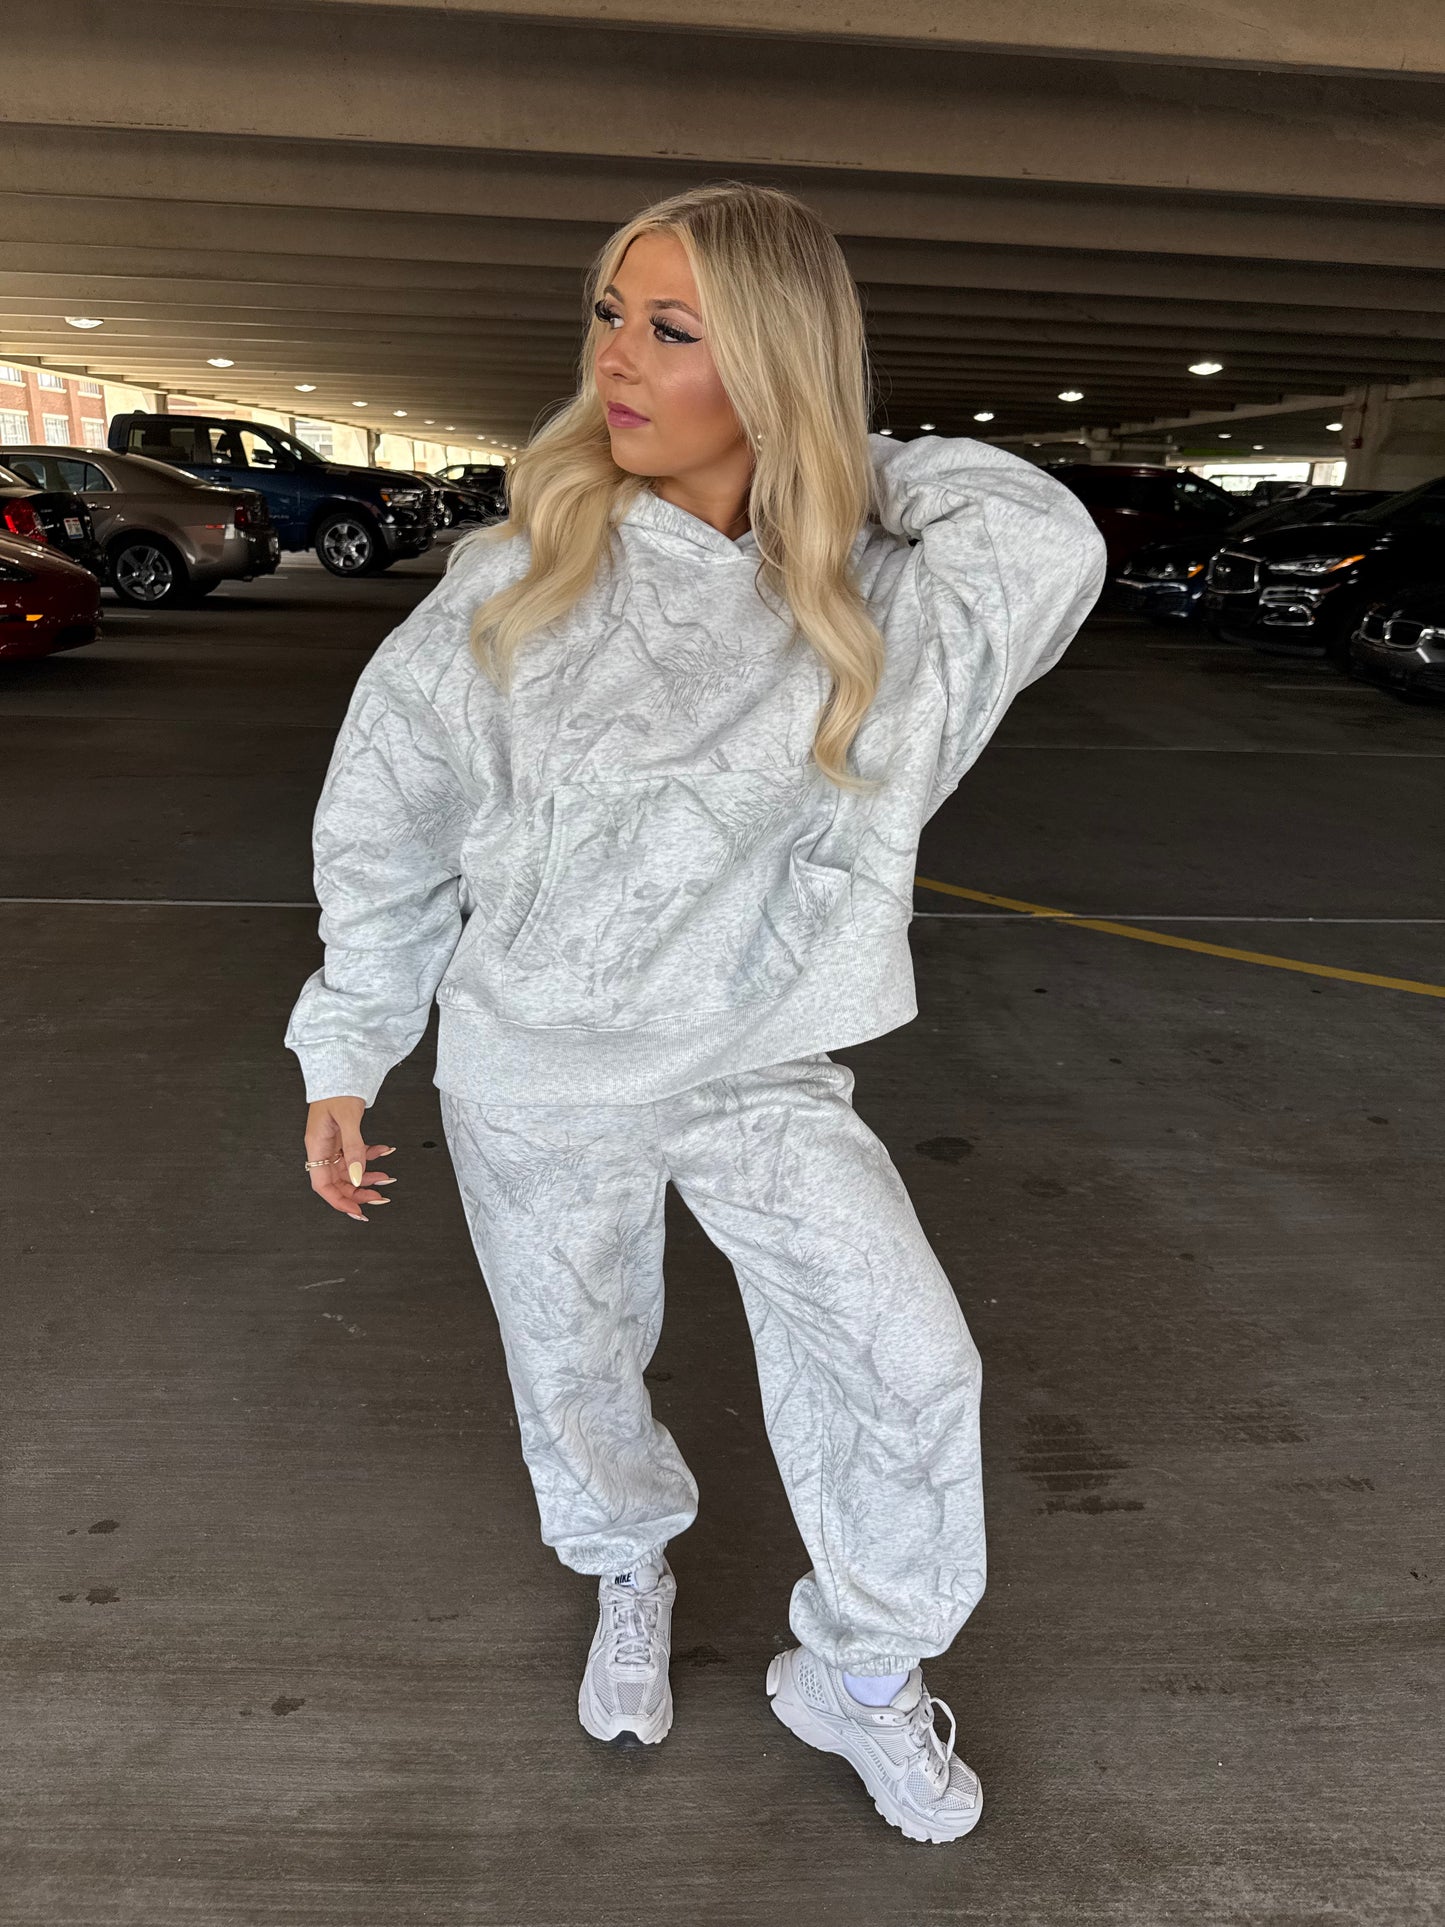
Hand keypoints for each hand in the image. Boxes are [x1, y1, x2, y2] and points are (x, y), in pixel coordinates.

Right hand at [304, 1095, 396, 1221]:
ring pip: (349, 1170)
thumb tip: (358, 1176)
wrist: (342, 1068)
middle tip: (378, 1197)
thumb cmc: (338, 1088)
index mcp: (316, 1145)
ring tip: (387, 1179)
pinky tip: (386, 1151)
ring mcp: (333, 1142)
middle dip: (357, 1192)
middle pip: (337, 1181)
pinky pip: (356, 1154)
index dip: (338, 1200)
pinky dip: (371, 1156)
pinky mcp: (343, 1136)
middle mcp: (322, 1147)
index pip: (322, 1184)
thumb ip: (355, 1148)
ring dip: (367, 1176)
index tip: (356, 1211)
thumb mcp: (348, 1118)